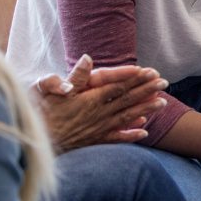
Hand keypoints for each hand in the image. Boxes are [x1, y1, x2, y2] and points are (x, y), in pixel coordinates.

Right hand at [34, 54, 167, 152]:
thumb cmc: (41, 114)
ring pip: (127, 117)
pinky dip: (131, 135)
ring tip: (162, 103)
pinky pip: (117, 138)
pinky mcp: (95, 141)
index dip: (135, 78)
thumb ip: (74, 76)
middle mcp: (98, 114)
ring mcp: (99, 128)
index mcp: (90, 99)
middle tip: (164, 83)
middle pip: (127, 100)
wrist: (36, 143)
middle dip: (147, 90)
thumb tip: (87, 58)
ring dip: (145, 110)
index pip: (118, 86)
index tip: (151, 71)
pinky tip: (144, 132)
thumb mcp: (51, 90)